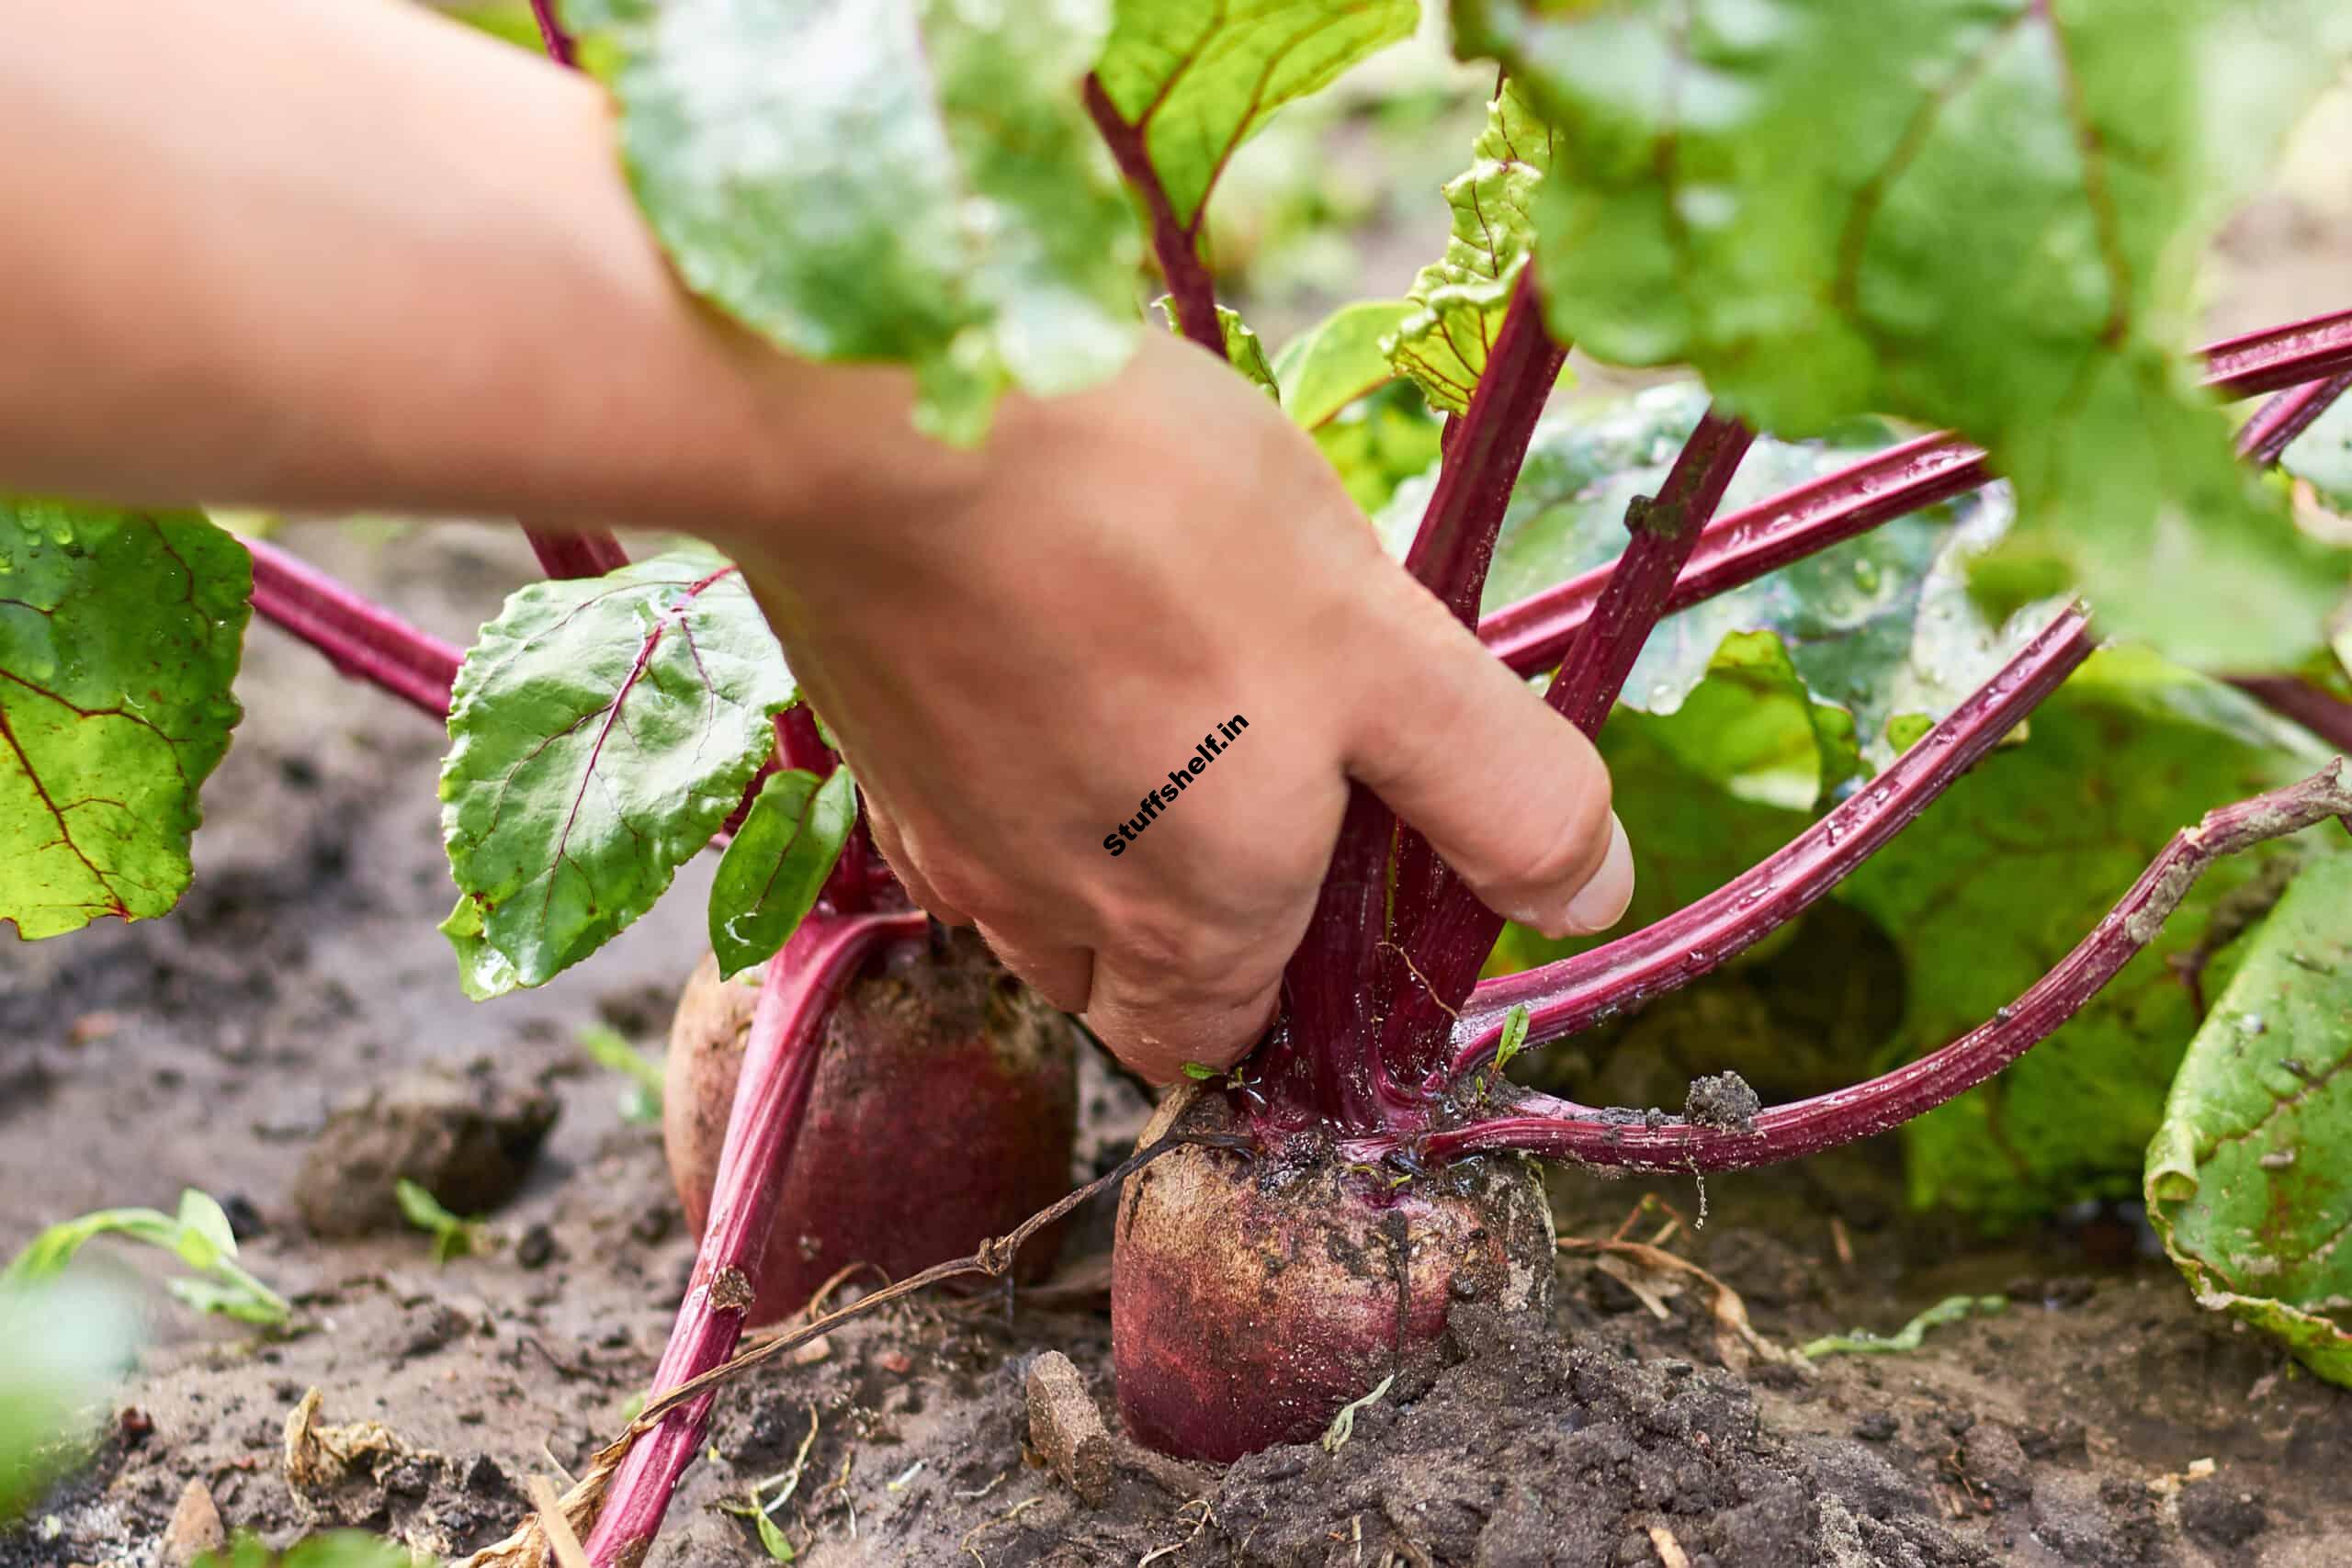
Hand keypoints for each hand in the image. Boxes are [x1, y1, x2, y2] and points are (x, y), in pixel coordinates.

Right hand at [720, 331, 1633, 1082]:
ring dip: (1096, 839)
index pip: (1223, 1043)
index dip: (1281, 982)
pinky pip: (954, 801)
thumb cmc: (1153, 530)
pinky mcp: (865, 734)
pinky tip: (1043, 641)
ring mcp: (934, 829)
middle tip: (1249, 762)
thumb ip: (1495, 789)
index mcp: (1189, 923)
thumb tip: (1594, 901)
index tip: (1325, 859)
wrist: (879, 411)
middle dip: (1189, 922)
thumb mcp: (1384, 653)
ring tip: (1154, 688)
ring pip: (1030, 895)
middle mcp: (1045, 913)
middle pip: (1118, 984)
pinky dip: (1011, 760)